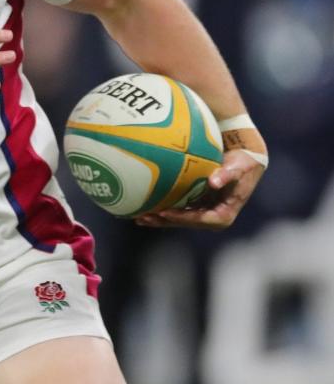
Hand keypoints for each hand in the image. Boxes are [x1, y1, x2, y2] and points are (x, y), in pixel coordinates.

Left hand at [135, 149, 265, 229]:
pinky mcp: (197, 205)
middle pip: (185, 222)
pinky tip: (144, 206)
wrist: (245, 160)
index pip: (200, 220)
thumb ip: (227, 175)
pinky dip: (162, 209)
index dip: (182, 218)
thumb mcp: (239, 168)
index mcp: (224, 214)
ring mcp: (204, 212)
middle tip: (144, 217)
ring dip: (159, 219)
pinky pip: (178, 209)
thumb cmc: (242, 163)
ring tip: (138, 216)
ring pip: (179, 218)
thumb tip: (214, 182)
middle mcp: (213, 217)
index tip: (165, 213)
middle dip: (164, 221)